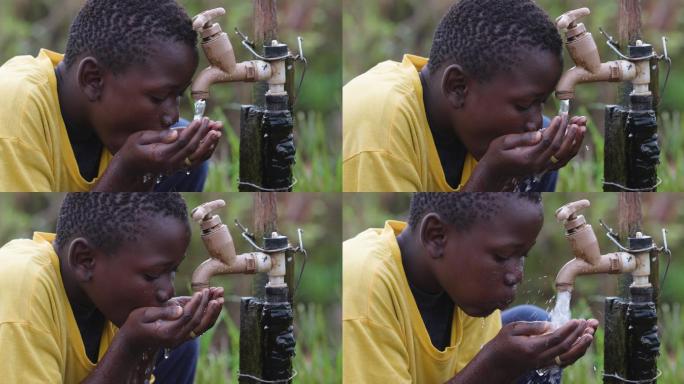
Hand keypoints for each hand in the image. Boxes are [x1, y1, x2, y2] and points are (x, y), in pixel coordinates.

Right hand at [114, 117, 222, 177]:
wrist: (131, 168)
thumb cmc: (133, 149)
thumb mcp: (139, 138)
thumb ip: (159, 136)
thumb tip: (175, 133)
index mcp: (161, 155)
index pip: (182, 142)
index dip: (192, 131)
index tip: (200, 120)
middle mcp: (171, 163)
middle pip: (193, 149)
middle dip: (204, 134)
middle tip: (213, 122)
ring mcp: (177, 167)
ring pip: (198, 156)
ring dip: (210, 143)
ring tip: (218, 130)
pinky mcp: (180, 167)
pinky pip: (198, 160)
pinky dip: (207, 150)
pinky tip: (213, 140)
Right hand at [118, 288, 223, 352]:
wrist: (132, 342)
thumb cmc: (134, 325)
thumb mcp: (143, 315)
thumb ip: (162, 312)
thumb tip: (180, 309)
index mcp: (167, 332)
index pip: (187, 317)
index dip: (195, 304)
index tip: (201, 292)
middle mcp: (177, 338)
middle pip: (198, 322)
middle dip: (207, 306)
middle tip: (215, 292)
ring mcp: (181, 339)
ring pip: (203, 326)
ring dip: (213, 311)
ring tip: (220, 297)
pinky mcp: (184, 336)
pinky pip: (200, 326)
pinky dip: (209, 315)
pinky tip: (213, 303)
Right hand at [464, 115, 584, 190]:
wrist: (494, 172)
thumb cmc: (496, 154)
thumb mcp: (503, 142)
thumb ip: (522, 138)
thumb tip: (540, 134)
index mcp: (527, 158)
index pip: (547, 142)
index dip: (555, 129)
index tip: (560, 117)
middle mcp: (537, 165)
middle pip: (558, 148)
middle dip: (567, 131)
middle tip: (573, 118)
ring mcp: (541, 168)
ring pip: (563, 155)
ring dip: (574, 140)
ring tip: (580, 126)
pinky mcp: (543, 167)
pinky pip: (562, 159)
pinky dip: (571, 149)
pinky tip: (576, 138)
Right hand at [479, 318, 597, 379]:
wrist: (494, 367)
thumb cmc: (500, 346)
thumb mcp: (510, 330)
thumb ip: (532, 327)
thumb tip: (551, 325)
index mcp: (532, 348)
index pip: (556, 339)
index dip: (569, 330)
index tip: (577, 320)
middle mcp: (541, 359)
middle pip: (566, 348)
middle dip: (579, 335)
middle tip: (588, 323)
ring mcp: (544, 364)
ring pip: (569, 357)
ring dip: (581, 345)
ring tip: (590, 333)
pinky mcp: (545, 366)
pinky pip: (565, 360)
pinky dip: (575, 352)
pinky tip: (580, 343)